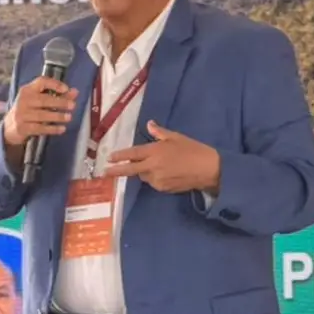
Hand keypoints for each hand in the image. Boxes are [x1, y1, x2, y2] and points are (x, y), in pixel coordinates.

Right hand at [3, 77, 78, 147]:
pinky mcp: (22, 128)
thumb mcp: (39, 100)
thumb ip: (58, 96)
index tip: (66, 89)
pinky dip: (52, 129)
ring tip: (69, 117)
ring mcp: (21, 114)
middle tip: (72, 105)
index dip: (54, 84)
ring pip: (42, 115)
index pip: (41, 82)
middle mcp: (23, 100)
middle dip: (59, 102)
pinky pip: (39, 128)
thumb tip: (75, 92)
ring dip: (57, 116)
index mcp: (28, 90)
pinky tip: (62, 129)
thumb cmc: (29, 110)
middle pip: (43, 99)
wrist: (10, 127)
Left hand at [105, 120, 220, 193]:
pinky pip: (153, 183)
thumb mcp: (177, 137)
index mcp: (155, 151)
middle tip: (105, 172)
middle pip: (131, 170)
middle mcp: (153, 167)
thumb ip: (160, 133)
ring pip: (143, 176)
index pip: (133, 154)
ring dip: (143, 172)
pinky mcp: (163, 189)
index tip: (110, 158)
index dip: (120, 156)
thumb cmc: (193, 149)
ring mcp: (157, 179)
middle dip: (117, 171)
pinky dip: (154, 178)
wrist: (208, 169)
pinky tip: (165, 173)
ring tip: (156, 166)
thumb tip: (149, 124)